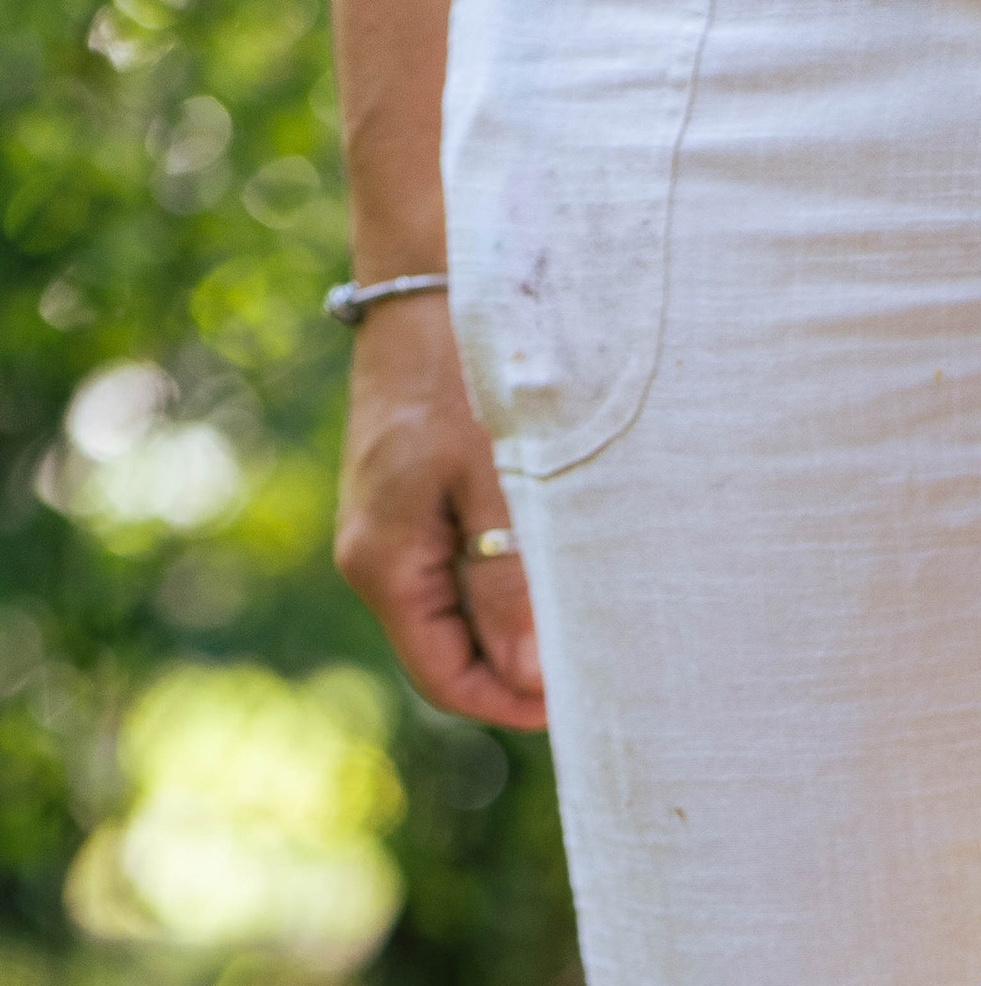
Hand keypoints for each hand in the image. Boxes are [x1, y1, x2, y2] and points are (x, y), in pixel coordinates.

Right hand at [333, 294, 546, 729]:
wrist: (431, 280)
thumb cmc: (466, 372)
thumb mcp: (498, 482)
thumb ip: (509, 584)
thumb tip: (526, 678)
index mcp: (384, 564)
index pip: (446, 680)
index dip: (512, 704)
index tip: (579, 703)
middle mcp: (376, 556)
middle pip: (453, 653)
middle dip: (519, 667)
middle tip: (599, 658)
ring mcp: (392, 527)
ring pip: (461, 612)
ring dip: (518, 621)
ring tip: (585, 607)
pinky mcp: (414, 500)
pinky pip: (462, 566)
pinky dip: (508, 577)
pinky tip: (554, 560)